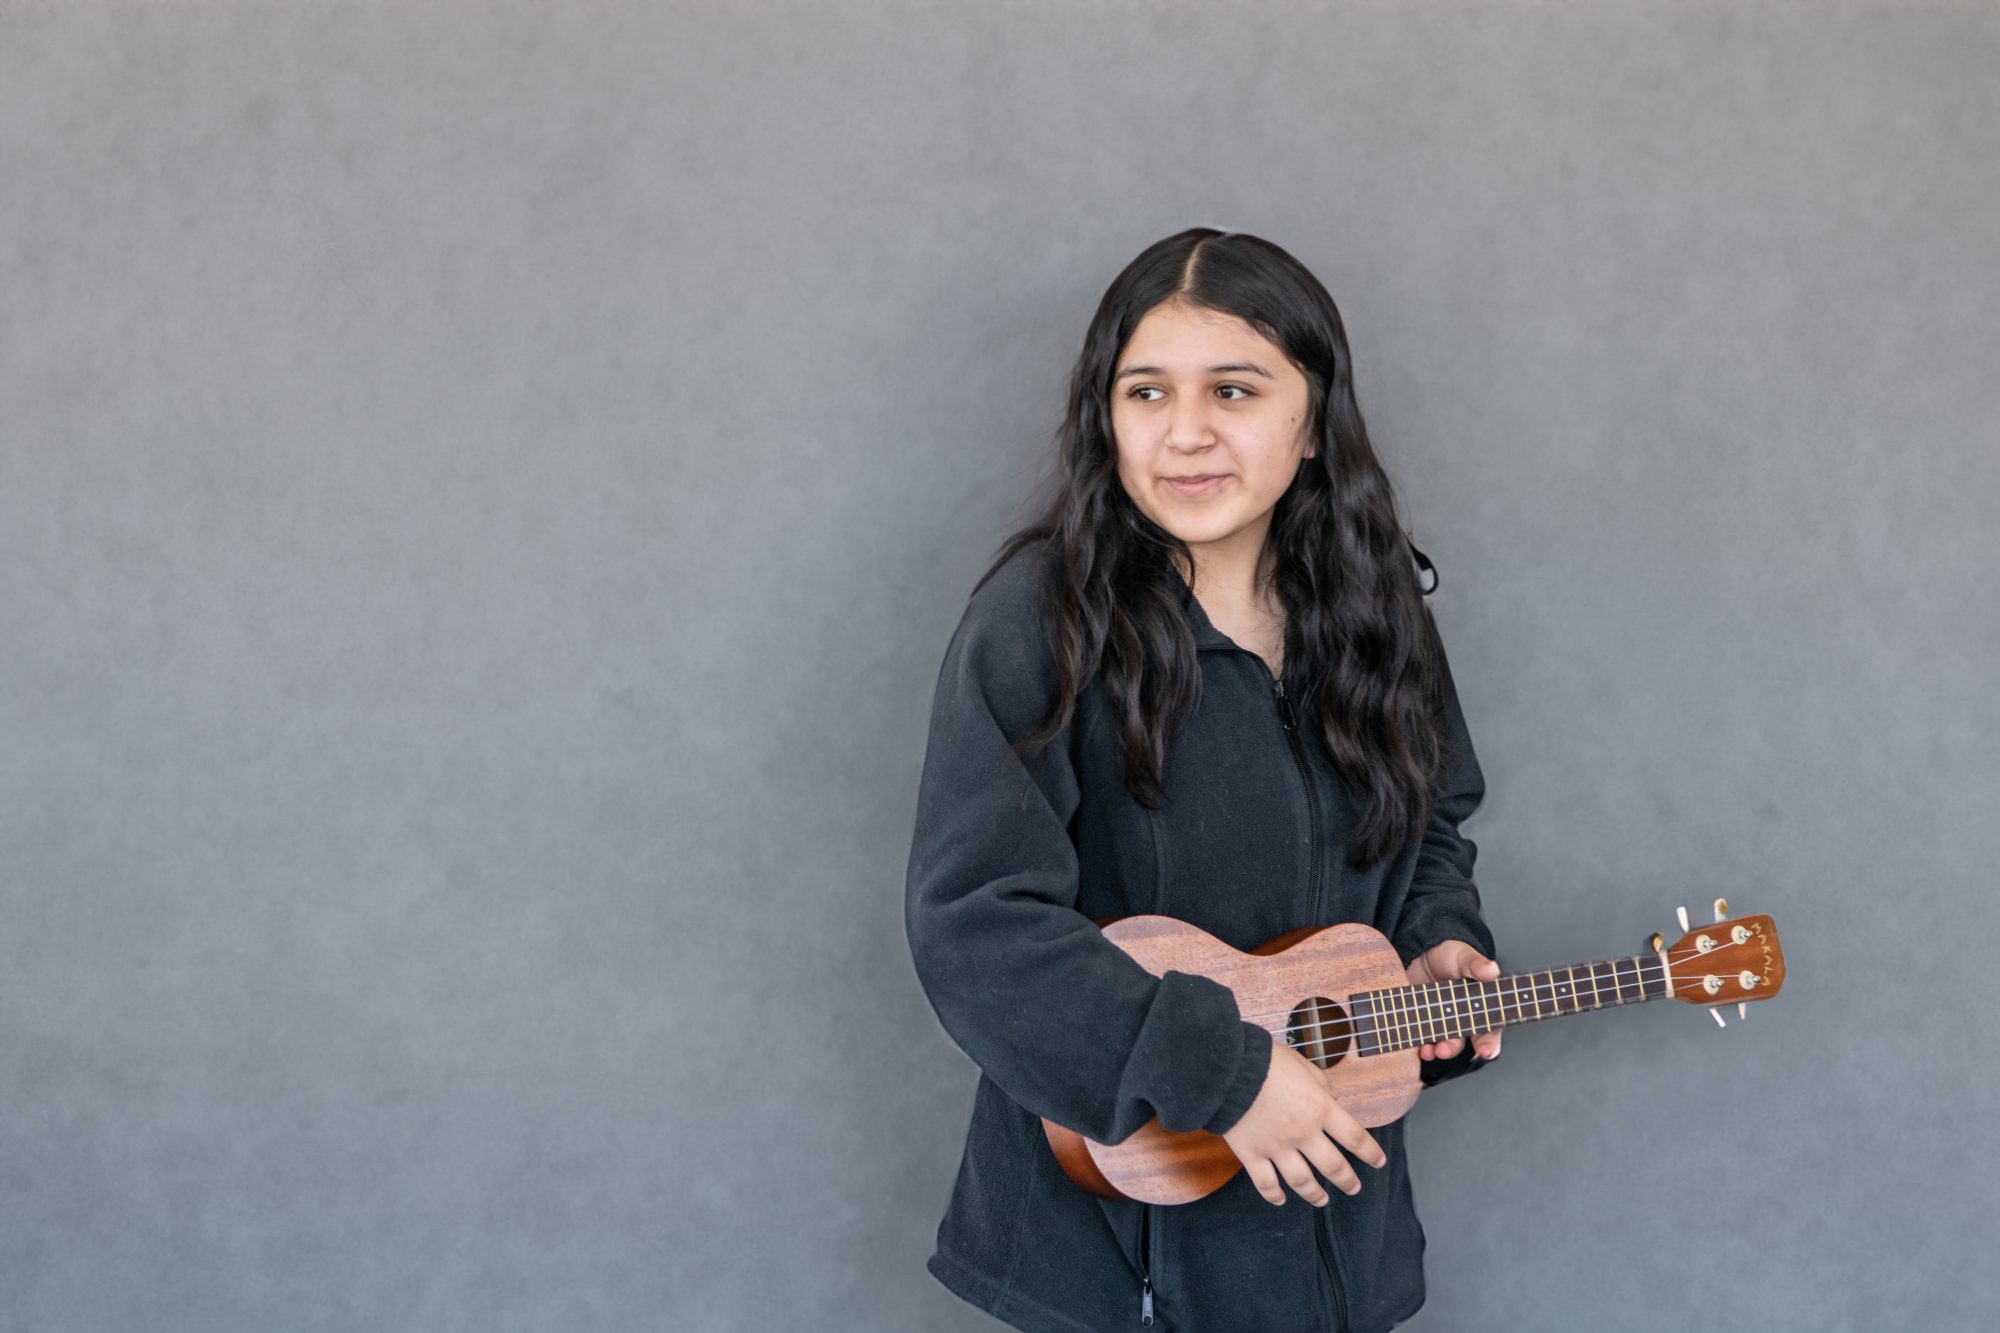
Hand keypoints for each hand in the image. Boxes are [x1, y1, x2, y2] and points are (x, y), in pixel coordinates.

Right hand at [1220, 1036, 1385, 1206]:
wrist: (1229, 1068)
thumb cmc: (1267, 1060)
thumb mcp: (1303, 1065)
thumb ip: (1320, 1084)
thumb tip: (1330, 1097)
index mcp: (1320, 1108)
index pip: (1354, 1137)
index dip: (1370, 1152)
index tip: (1379, 1162)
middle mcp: (1303, 1132)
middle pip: (1333, 1166)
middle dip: (1347, 1180)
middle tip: (1354, 1188)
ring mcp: (1277, 1147)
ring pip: (1302, 1181)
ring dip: (1315, 1194)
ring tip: (1322, 1201)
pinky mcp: (1252, 1154)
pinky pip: (1265, 1183)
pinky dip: (1274, 1194)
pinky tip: (1280, 1199)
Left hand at [1404, 939, 1503, 1063]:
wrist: (1421, 952)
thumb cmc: (1451, 956)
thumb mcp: (1464, 957)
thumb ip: (1477, 965)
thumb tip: (1491, 970)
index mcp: (1479, 1007)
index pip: (1489, 1030)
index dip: (1489, 1044)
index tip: (1486, 1052)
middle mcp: (1460, 1019)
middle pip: (1461, 1042)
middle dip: (1453, 1049)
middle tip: (1444, 1050)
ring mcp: (1440, 1022)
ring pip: (1441, 1044)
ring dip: (1436, 1050)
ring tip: (1429, 1050)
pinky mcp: (1421, 1021)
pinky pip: (1421, 1039)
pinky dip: (1419, 1046)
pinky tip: (1417, 1046)